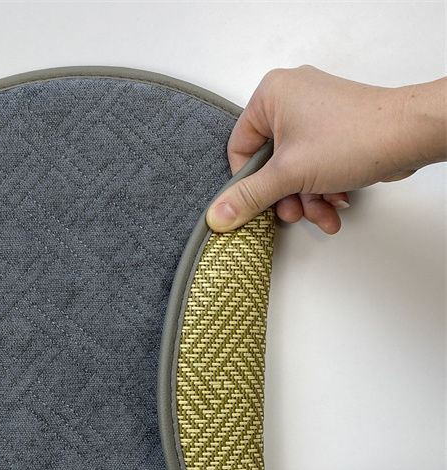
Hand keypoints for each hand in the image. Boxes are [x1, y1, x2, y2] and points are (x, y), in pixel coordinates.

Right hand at [207, 65, 446, 233]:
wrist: (411, 135)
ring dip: (305, 199)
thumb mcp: (288, 174)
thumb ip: (249, 196)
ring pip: (294, 169)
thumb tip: (217, 215)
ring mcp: (315, 114)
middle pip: (268, 163)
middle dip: (284, 196)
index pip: (240, 148)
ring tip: (321, 213)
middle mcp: (292, 99)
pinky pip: (314, 165)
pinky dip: (322, 188)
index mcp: (271, 95)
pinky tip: (335, 202)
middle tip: (292, 212)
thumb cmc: (355, 136)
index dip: (248, 182)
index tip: (257, 203)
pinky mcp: (335, 129)